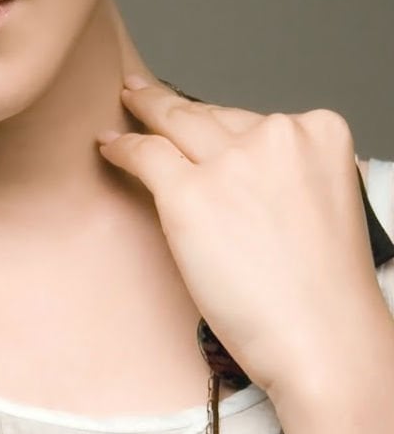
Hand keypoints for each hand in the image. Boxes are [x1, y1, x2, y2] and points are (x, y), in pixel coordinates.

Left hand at [97, 76, 385, 399]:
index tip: (197, 114)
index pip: (254, 119)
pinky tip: (109, 145)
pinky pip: (145, 155)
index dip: (219, 124)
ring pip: (174, 123)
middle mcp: (277, 136)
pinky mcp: (191, 193)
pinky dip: (122, 148)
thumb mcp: (320, 203)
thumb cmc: (324, 292)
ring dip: (145, 113)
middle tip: (143, 91)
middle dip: (173, 104)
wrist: (324, 342)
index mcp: (320, 134)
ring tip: (126, 104)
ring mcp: (232, 162)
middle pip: (210, 115)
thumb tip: (228, 159)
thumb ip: (283, 172)